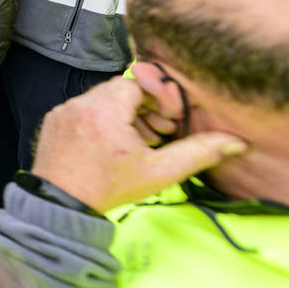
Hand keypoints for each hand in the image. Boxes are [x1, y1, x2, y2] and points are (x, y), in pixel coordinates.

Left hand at [31, 76, 247, 213]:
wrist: (61, 204)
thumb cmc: (109, 188)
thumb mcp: (159, 172)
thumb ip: (197, 153)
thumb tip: (234, 142)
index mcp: (105, 110)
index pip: (138, 83)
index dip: (159, 99)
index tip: (169, 123)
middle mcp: (80, 104)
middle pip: (121, 90)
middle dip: (145, 108)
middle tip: (159, 133)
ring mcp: (64, 111)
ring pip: (102, 99)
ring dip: (125, 114)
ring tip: (139, 141)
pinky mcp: (54, 120)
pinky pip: (84, 109)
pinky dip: (102, 120)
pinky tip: (114, 144)